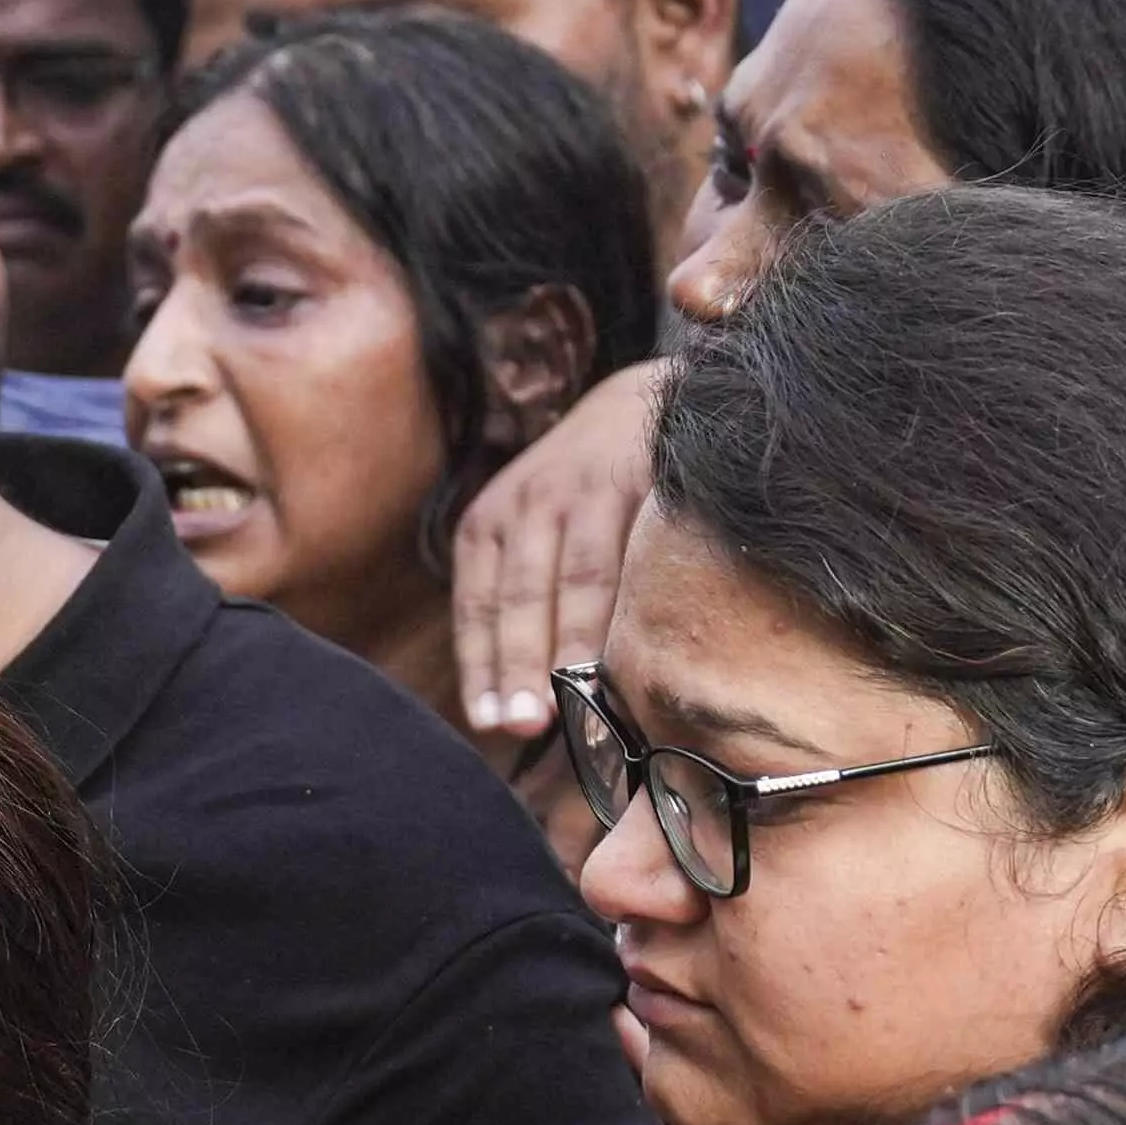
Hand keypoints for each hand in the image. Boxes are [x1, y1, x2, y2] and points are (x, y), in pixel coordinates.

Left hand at [447, 360, 667, 737]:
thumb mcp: (532, 531)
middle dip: (521, 665)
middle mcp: (526, 503)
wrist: (646, 400)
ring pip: (578, 579)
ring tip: (578, 700)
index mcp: (488, 524)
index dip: (483, 668)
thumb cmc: (584, 492)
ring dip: (577, 644)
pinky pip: (636, 553)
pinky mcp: (638, 477)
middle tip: (524, 724)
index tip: (489, 721)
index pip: (479, 608)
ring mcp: (583, 488)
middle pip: (521, 598)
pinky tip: (643, 645)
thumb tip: (524, 704)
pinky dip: (636, 603)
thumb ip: (522, 599)